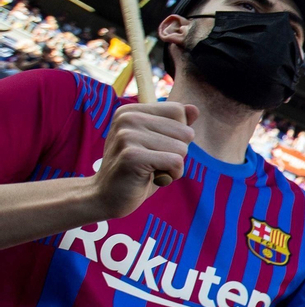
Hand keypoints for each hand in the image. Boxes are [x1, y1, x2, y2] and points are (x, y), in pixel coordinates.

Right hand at [93, 102, 197, 217]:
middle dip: (177, 153)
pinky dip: (172, 175)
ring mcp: (127, 135)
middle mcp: (127, 118)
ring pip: (182, 148)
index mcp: (131, 110)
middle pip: (185, 132)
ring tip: (151, 170)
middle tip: (153, 162)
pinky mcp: (132, 155)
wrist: (107, 197)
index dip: (177, 135)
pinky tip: (153, 178)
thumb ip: (175, 124)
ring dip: (174, 166)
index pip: (178, 111)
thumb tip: (194, 108)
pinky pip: (176, 162)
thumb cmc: (138, 170)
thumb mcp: (158, 143)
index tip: (156, 147)